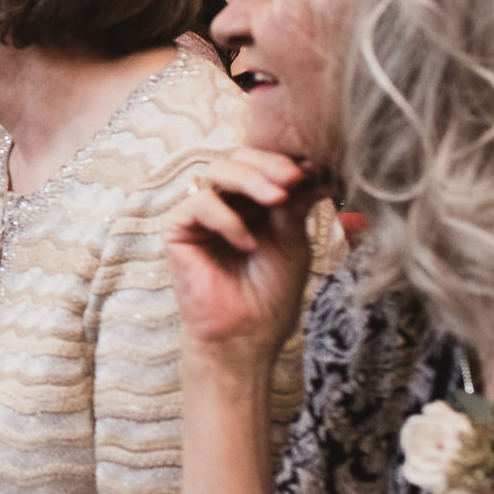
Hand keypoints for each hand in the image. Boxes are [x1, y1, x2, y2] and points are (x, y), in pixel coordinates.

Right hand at [165, 147, 328, 364]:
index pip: (261, 165)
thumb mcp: (292, 240)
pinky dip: (227, 219)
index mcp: (252, 204)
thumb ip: (295, 203)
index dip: (284, 162)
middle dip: (268, 165)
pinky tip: (246, 244)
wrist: (246, 334)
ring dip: (250, 181)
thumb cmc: (270, 294)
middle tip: (293, 178)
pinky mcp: (177, 229)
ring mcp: (199, 215)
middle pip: (236, 159)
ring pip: (216, 172)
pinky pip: (199, 204)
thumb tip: (313, 168)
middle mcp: (224, 204)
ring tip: (278, 200)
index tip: (316, 169)